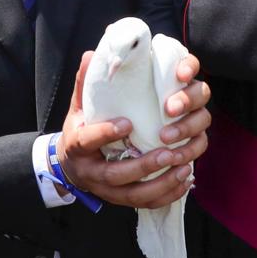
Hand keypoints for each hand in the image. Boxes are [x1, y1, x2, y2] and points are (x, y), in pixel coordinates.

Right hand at [57, 51, 210, 208]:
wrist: (70, 166)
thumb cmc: (80, 131)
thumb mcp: (78, 108)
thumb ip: (87, 84)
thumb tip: (92, 54)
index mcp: (77, 146)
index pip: (87, 141)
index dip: (105, 133)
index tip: (128, 123)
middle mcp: (91, 173)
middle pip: (116, 175)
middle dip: (144, 166)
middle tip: (169, 152)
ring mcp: (107, 190)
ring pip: (135, 195)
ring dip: (161, 183)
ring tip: (184, 167)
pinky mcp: (122, 198)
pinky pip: (146, 203)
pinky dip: (167, 195)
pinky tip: (185, 180)